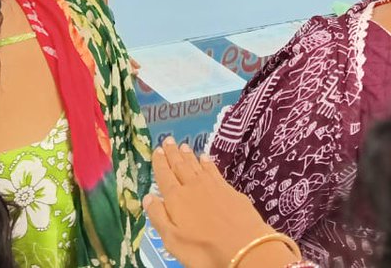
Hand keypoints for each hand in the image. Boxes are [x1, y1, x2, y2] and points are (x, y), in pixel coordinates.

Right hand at [144, 138, 289, 267]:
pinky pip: (214, 170)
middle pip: (180, 166)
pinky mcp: (229, 189)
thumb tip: (148, 196)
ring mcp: (212, 186)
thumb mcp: (173, 240)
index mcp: (176, 199)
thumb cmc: (203, 249)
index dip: (159, 163)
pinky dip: (207, 163)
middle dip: (173, 153)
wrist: (243, 247)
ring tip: (183, 146)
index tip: (157, 150)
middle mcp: (192, 186)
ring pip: (196, 165)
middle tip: (168, 140)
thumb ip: (159, 217)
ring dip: (188, 156)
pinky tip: (205, 158)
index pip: (164, 176)